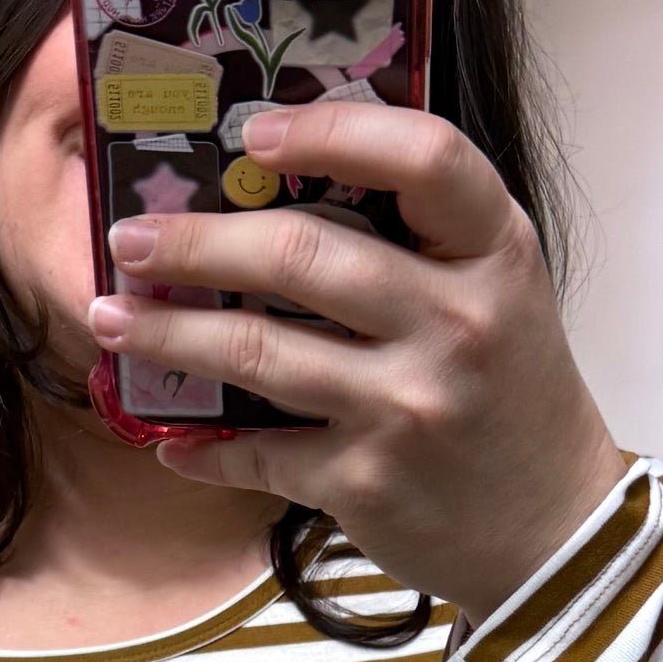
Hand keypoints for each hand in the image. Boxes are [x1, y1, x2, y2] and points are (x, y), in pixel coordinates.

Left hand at [87, 98, 625, 627]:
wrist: (551, 528)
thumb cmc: (508, 394)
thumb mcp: (498, 294)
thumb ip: (421, 239)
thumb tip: (279, 182)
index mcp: (495, 254)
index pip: (424, 158)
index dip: (331, 133)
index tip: (252, 135)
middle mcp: (456, 324)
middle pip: (302, 256)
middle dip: (195, 243)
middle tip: (129, 238)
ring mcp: (407, 407)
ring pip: (256, 353)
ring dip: (166, 335)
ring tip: (111, 317)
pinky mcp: (366, 482)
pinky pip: (258, 452)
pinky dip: (203, 448)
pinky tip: (171, 438)